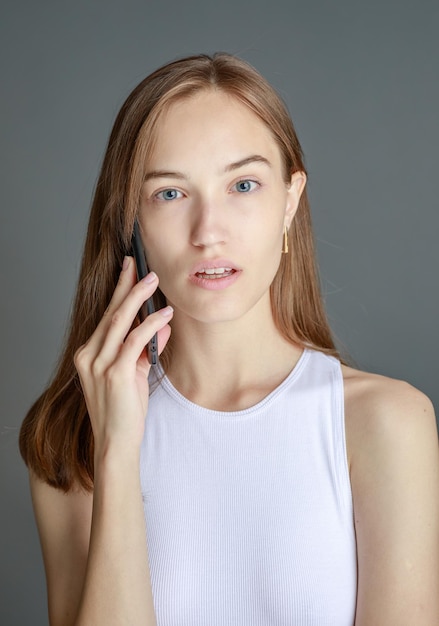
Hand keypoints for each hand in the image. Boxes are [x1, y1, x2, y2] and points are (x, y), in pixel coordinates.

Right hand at [74, 256, 172, 457]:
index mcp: (88, 355)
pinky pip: (136, 340)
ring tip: (154, 281)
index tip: (129, 271)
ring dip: (139, 297)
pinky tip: (165, 316)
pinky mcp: (115, 372)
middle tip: (140, 265)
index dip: (118, 291)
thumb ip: (145, 349)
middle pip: (110, 312)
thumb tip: (163, 325)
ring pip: (120, 320)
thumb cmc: (123, 411)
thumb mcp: (135, 374)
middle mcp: (88, 356)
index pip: (105, 316)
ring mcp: (99, 364)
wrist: (115, 443)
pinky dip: (152, 325)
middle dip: (127, 285)